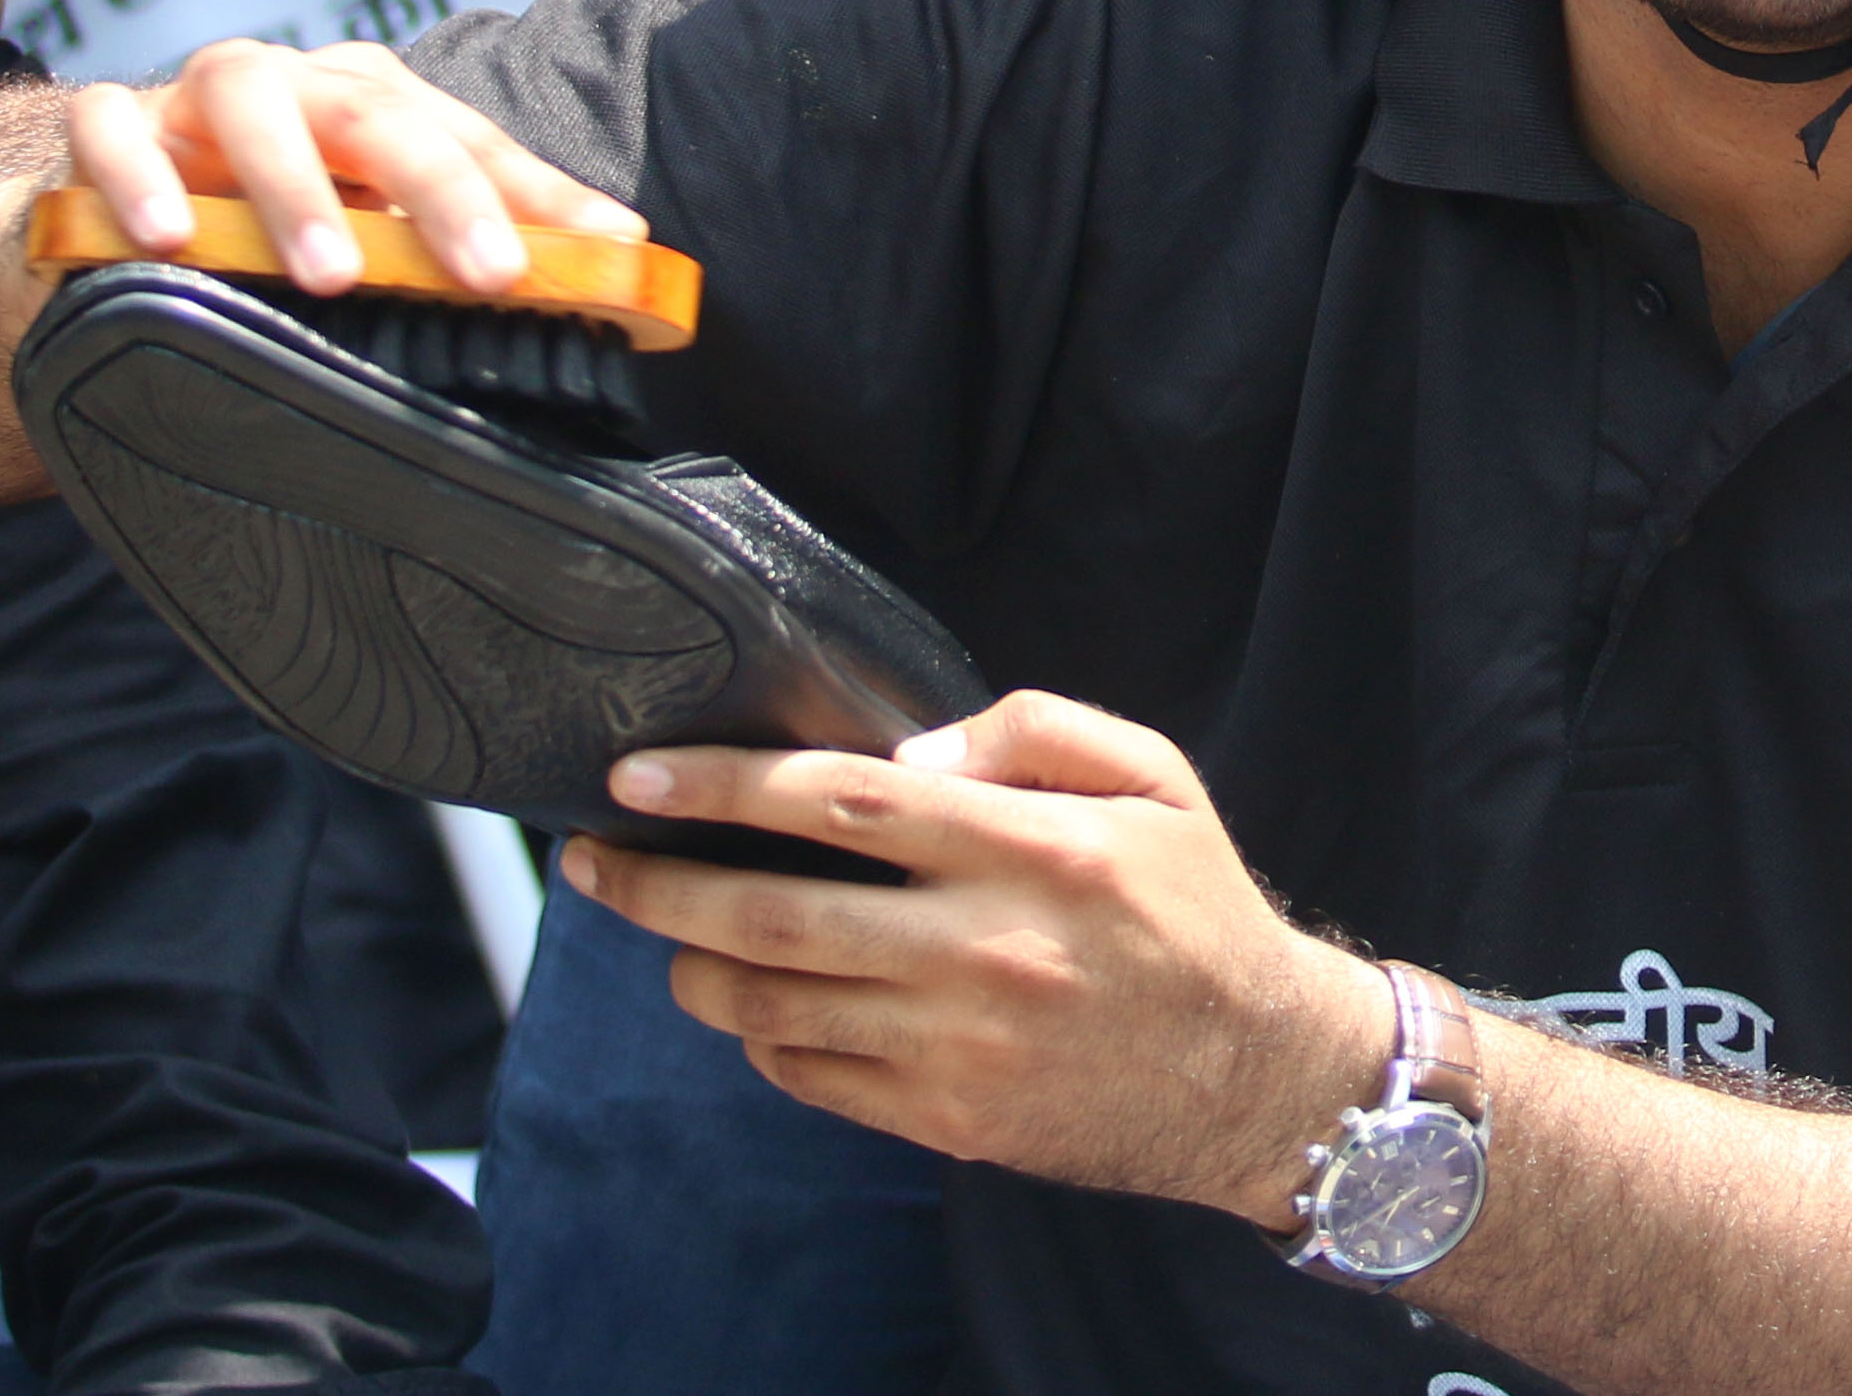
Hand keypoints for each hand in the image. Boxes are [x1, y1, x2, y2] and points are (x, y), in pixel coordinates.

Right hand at [55, 35, 643, 296]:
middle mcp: (297, 82)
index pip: (471, 138)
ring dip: (295, 188)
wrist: (113, 204)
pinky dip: (135, 178)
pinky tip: (163, 240)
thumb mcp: (369, 227)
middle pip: (379, 116)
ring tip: (332, 274)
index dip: (541, 194)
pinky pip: (109, 132)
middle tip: (491, 273)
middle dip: (441, 194)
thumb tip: (615, 270)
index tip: (610, 249)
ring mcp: (195, 99)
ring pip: (250, 104)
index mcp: (373, 99)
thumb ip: (460, 245)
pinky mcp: (106, 127)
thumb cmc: (269, 219)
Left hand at [570, 695, 1397, 1214]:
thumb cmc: (1198, 911)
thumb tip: (913, 755)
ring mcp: (958, 1045)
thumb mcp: (1157, 778)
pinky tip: (751, 1002)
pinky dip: (759, 1040)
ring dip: (691, 964)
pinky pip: (812, 1078)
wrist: (1259, 1078)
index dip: (723, 784)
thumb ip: (1036, 730)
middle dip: (658, 881)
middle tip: (592, 859)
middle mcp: (984, 948)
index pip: (840, 803)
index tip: (637, 775)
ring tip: (661, 931)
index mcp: (1032, 848)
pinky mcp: (948, 1121)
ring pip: (774, 1002)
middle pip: (773, 910)